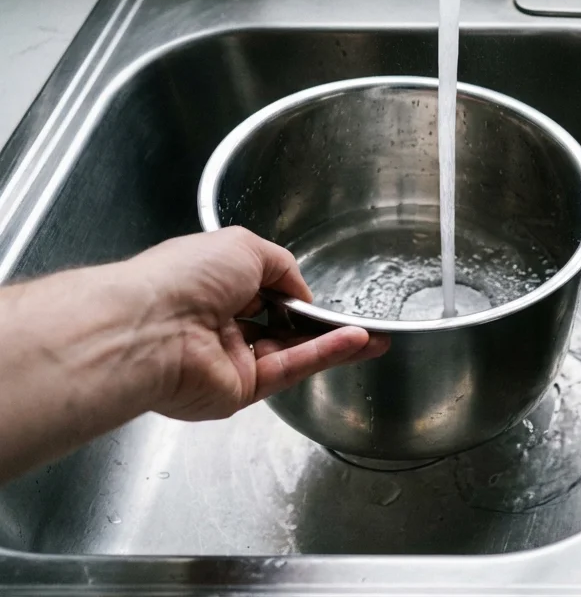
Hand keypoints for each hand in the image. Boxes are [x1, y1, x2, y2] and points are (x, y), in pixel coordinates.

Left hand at [127, 227, 388, 420]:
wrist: (151, 328)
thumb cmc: (185, 277)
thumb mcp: (243, 246)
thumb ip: (282, 267)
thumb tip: (302, 292)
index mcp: (210, 286)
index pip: (260, 291)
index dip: (293, 293)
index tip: (321, 295)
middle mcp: (218, 325)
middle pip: (280, 326)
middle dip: (319, 323)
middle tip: (360, 321)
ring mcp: (229, 361)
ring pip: (291, 351)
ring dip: (332, 341)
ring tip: (374, 336)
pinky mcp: (239, 390)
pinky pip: (289, 369)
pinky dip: (324, 354)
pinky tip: (358, 342)